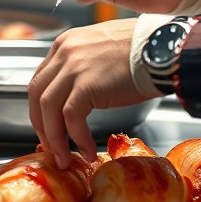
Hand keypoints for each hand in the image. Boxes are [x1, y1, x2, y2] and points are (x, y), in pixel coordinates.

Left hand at [28, 19, 154, 167]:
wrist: (163, 47)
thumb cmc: (144, 49)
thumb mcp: (103, 48)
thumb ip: (85, 65)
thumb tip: (81, 93)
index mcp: (66, 43)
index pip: (42, 78)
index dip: (42, 107)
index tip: (48, 126)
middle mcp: (64, 52)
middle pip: (37, 94)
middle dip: (42, 125)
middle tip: (52, 146)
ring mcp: (73, 67)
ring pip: (48, 109)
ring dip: (55, 138)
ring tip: (64, 158)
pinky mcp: (86, 85)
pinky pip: (71, 118)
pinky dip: (77, 138)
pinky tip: (88, 150)